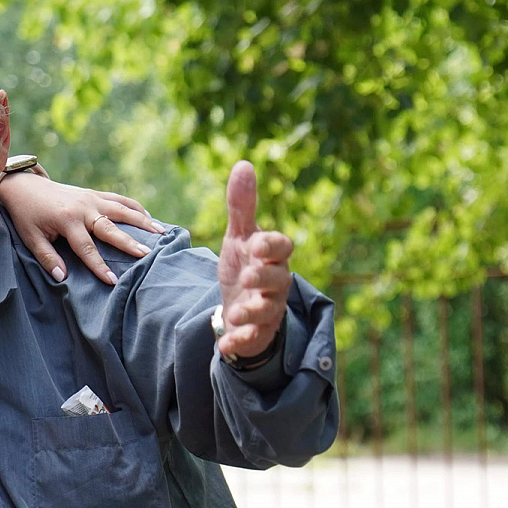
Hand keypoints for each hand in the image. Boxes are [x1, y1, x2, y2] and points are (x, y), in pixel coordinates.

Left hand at [0, 171, 163, 283]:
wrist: (25, 186)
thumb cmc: (27, 216)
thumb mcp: (31, 238)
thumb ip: (47, 258)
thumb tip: (62, 277)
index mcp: (67, 220)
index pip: (86, 249)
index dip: (99, 266)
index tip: (112, 281)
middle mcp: (83, 208)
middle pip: (110, 228)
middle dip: (128, 242)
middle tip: (146, 254)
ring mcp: (91, 198)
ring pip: (122, 209)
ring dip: (142, 221)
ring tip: (161, 233)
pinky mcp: (94, 193)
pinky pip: (119, 199)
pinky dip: (135, 207)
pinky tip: (149, 218)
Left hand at [216, 161, 293, 357]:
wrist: (240, 305)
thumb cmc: (245, 266)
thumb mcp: (240, 237)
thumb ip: (241, 206)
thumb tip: (243, 164)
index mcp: (272, 257)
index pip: (282, 247)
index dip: (272, 245)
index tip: (256, 244)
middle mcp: (275, 283)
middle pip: (279, 279)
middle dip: (264, 277)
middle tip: (247, 275)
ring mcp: (268, 309)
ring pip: (268, 311)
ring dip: (252, 311)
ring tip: (235, 312)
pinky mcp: (256, 333)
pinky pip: (253, 338)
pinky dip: (240, 340)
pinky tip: (225, 343)